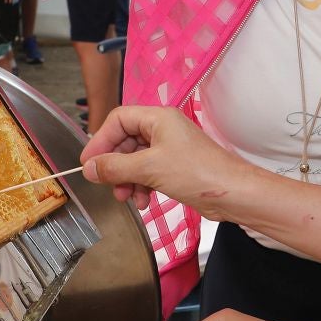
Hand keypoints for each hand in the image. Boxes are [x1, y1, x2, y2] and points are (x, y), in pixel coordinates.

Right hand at [81, 105, 261, 212]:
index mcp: (159, 118)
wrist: (232, 194)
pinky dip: (141, 185)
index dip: (101, 140)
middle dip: (115, 165)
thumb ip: (115, 167)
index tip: (88, 163)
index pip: (118, 120)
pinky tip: (143, 202)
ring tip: (126, 198)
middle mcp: (164, 129)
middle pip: (125, 141)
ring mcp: (170, 148)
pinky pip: (148, 172)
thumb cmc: (197, 173)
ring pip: (136, 160)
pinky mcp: (176, 166)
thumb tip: (89, 168)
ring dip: (127, 179)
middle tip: (106, 184)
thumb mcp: (149, 168)